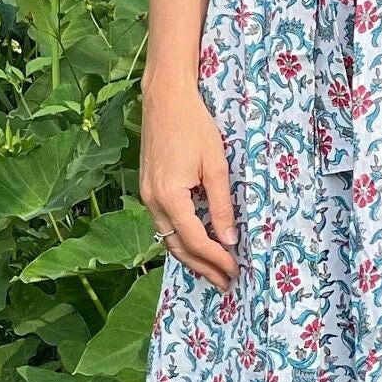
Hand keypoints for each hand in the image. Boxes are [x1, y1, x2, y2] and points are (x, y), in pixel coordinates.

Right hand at [140, 82, 238, 290]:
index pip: (195, 241)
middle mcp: (152, 201)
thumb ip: (222, 206)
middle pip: (177, 247)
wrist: (165, 98)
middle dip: (202, 267)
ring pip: (167, 238)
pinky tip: (195, 244)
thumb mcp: (216, 166)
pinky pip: (163, 224)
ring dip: (190, 257)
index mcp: (169, 196)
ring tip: (212, 271)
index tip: (235, 270)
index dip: (216, 259)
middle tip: (225, 282)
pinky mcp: (147, 189)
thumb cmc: (194, 125)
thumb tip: (229, 239)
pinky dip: (179, 239)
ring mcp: (146, 195)